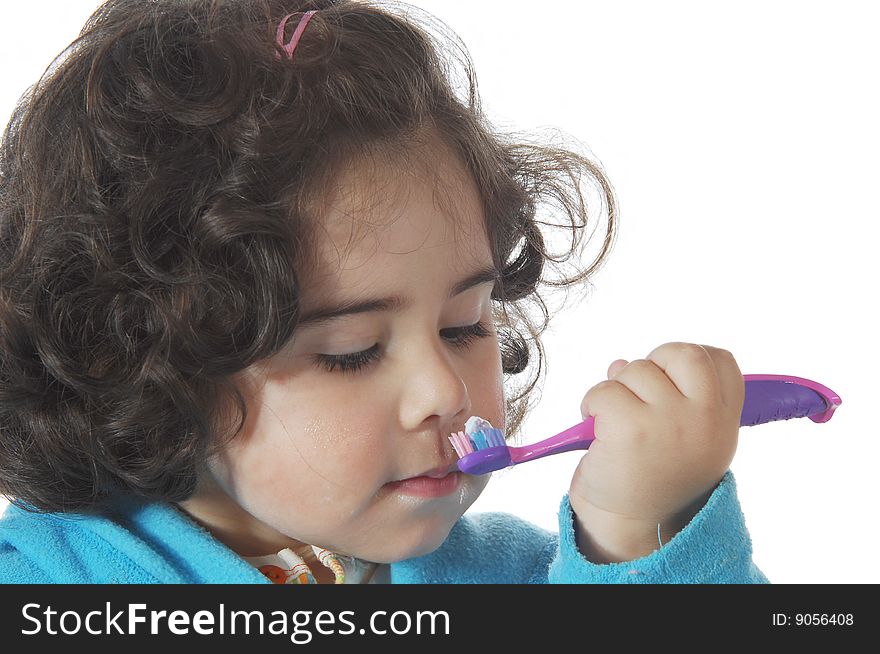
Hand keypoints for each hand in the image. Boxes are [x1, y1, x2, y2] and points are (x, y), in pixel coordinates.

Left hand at [569, 342, 744, 562]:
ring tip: (614, 422)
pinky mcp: (632, 429)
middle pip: (681, 353)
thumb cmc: (652, 477)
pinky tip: (596, 427)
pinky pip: (604, 390)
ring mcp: (670, 421)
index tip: (669, 377)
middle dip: (652, 362)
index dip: (689, 358)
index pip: (721, 360)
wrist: (631, 525)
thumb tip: (620, 363)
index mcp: (723, 421)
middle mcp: (705, 419)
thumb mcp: (681, 437)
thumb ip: (667, 394)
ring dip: (614, 390)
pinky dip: (591, 404)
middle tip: (637, 392)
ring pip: (634, 369)